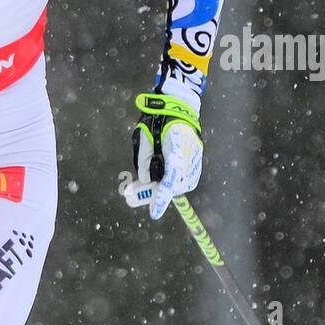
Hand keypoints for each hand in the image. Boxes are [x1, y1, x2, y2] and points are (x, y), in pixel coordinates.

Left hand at [130, 92, 202, 220]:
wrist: (179, 110)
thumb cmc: (158, 122)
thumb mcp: (144, 139)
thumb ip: (144, 161)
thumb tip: (146, 182)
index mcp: (176, 148)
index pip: (169, 179)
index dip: (161, 197)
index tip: (154, 213)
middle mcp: (189, 157)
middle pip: (171, 186)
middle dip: (150, 193)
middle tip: (128, 197)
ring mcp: (195, 162)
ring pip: (176, 186)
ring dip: (157, 189)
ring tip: (134, 190)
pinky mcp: (195, 165)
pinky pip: (181, 181)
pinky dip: (167, 183)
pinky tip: (151, 183)